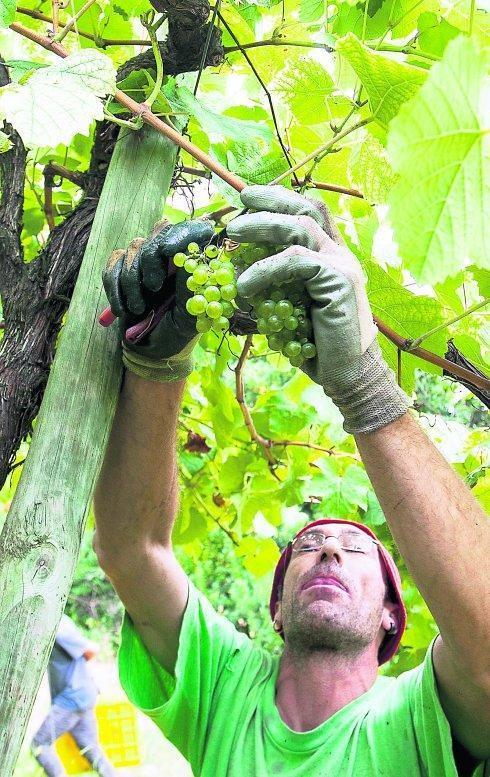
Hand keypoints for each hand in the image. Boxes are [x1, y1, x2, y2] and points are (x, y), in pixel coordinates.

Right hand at [103, 219, 213, 381]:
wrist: (151, 351)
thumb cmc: (177, 333)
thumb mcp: (191, 316)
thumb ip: (191, 287)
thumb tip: (191, 256)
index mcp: (190, 264)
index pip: (189, 231)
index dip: (180, 233)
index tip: (169, 251)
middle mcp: (168, 257)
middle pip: (156, 234)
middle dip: (151, 261)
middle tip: (154, 289)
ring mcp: (143, 262)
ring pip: (131, 251)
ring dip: (132, 284)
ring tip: (140, 310)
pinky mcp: (121, 272)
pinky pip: (112, 268)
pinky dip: (114, 289)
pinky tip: (122, 310)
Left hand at [227, 185, 408, 433]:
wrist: (348, 374)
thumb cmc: (318, 346)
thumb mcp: (289, 309)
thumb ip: (274, 287)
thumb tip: (237, 275)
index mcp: (331, 256)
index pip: (310, 213)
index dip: (280, 199)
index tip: (248, 198)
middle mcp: (340, 254)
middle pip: (306, 209)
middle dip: (271, 200)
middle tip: (240, 202)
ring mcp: (342, 265)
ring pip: (300, 227)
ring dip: (262, 225)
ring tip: (233, 233)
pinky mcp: (339, 280)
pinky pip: (296, 261)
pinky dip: (265, 268)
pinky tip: (244, 284)